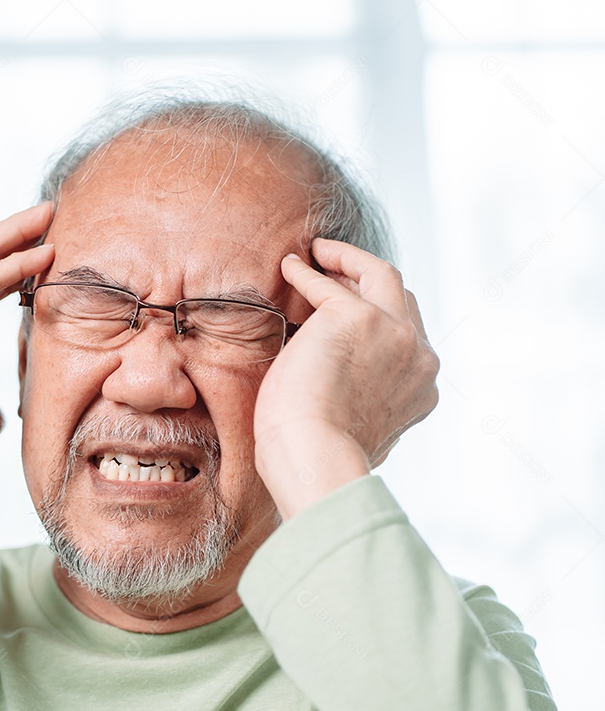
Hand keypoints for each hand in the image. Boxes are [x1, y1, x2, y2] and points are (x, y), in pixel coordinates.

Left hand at [252, 238, 438, 518]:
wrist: (315, 457)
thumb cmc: (320, 457)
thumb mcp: (361, 429)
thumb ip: (366, 403)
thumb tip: (343, 396)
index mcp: (421, 389)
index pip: (408, 338)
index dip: (380, 318)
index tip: (349, 309)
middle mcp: (418, 357)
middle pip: (402, 299)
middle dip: (370, 283)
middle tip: (337, 273)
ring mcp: (393, 333)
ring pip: (380, 275)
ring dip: (348, 260)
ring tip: (319, 253)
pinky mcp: (356, 317)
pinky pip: (327, 283)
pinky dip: (308, 272)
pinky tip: (290, 267)